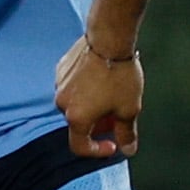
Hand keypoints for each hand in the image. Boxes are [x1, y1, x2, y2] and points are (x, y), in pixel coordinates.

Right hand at [56, 36, 142, 157]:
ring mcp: (59, 84)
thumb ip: (126, 133)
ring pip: (74, 104)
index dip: (97, 150)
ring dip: (90, 105)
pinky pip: (72, 86)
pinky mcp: (61, 68)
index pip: (79, 146)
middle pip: (78, 123)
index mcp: (76, 118)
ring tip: (110, 93)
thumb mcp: (129, 109)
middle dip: (97, 124)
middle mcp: (62, 103)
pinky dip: (84, 88)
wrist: (109, 38)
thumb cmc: (120, 75)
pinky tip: (101, 78)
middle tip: (116, 115)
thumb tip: (128, 149)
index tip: (112, 143)